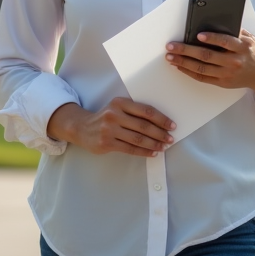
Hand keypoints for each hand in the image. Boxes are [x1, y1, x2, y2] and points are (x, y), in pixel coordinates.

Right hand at [47, 98, 174, 156]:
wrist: (82, 127)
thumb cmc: (106, 117)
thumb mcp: (117, 108)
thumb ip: (134, 112)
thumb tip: (160, 123)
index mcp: (120, 103)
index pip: (146, 111)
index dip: (161, 119)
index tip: (172, 125)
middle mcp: (114, 114)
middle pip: (143, 126)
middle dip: (160, 133)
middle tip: (171, 139)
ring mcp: (109, 129)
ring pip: (138, 138)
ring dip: (154, 144)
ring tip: (164, 147)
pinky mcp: (106, 143)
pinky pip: (130, 149)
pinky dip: (144, 151)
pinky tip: (152, 153)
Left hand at [166, 30, 254, 105]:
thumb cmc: (254, 53)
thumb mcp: (251, 39)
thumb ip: (236, 31)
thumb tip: (218, 22)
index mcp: (242, 47)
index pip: (225, 42)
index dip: (211, 38)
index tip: (198, 35)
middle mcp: (234, 61)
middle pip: (207, 56)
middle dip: (186, 50)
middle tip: (171, 46)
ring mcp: (228, 74)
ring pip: (202, 68)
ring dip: (183, 62)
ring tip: (170, 57)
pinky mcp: (223, 82)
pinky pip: (203, 78)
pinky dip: (189, 72)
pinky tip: (180, 66)